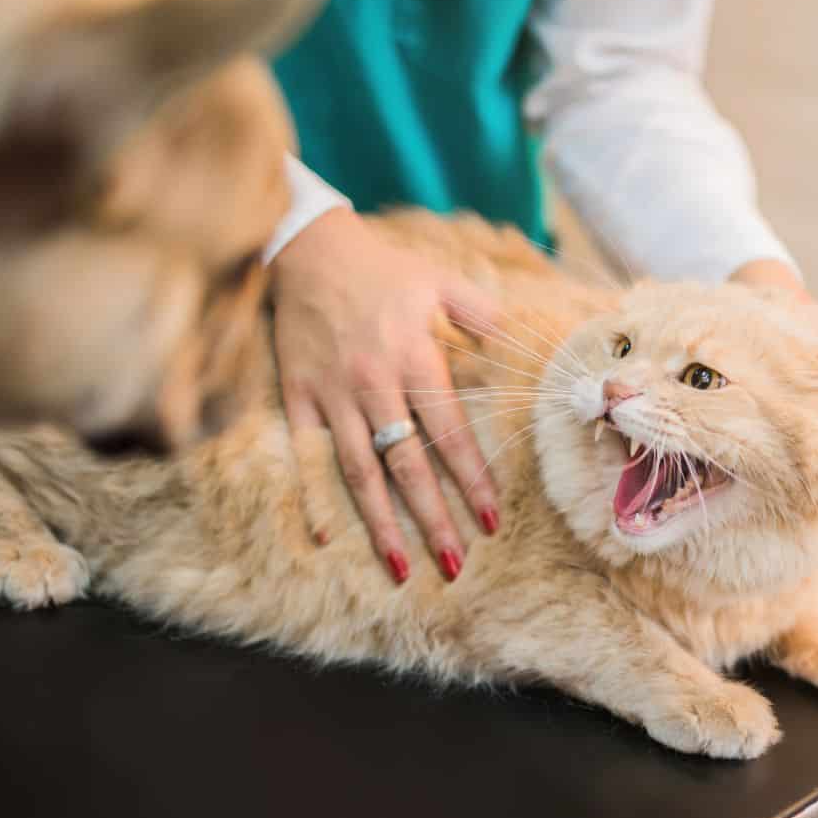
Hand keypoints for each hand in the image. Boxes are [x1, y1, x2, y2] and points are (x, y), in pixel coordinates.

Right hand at [272, 208, 501, 582]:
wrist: (307, 248)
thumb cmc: (382, 270)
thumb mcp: (439, 282)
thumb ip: (481, 315)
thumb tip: (519, 343)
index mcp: (414, 359)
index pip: (449, 432)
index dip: (471, 478)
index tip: (490, 519)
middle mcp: (374, 383)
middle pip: (408, 466)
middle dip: (433, 519)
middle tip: (455, 564)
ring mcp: (333, 394)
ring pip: (360, 472)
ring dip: (381, 524)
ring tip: (401, 568)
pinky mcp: (298, 396)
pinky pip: (307, 456)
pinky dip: (314, 498)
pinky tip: (327, 538)